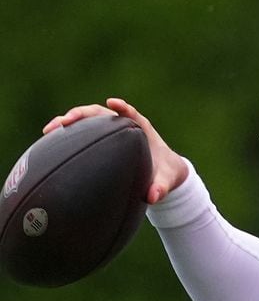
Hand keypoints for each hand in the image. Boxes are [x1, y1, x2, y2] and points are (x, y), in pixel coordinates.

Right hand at [43, 98, 188, 203]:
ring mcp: (111, 131)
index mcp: (143, 130)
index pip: (132, 114)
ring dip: (69, 121)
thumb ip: (161, 188)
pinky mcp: (102, 138)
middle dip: (82, 114)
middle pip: (101, 114)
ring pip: (88, 120)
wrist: (164, 172)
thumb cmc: (165, 174)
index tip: (112, 104)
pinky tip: (50, 141)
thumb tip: (152, 197)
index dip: (123, 108)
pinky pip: (84, 132)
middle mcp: (124, 126)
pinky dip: (69, 133)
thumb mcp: (166, 182)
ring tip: (49, 130)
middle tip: (64, 121)